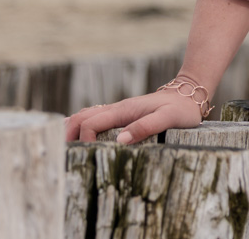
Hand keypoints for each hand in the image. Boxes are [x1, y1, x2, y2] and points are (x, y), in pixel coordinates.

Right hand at [64, 88, 205, 144]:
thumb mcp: (168, 118)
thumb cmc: (181, 109)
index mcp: (124, 110)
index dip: (84, 139)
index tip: (85, 154)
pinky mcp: (121, 116)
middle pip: (81, 118)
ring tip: (60, 148)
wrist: (189, 95)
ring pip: (85, 116)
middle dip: (67, 134)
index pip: (91, 123)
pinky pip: (94, 119)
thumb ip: (146, 127)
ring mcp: (118, 112)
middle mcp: (117, 109)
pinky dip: (81, 127)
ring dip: (71, 129)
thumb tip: (120, 141)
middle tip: (58, 154)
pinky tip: (77, 138)